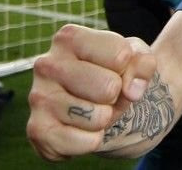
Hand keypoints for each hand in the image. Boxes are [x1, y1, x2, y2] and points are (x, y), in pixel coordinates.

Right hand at [27, 25, 155, 160]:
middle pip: (109, 87)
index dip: (128, 67)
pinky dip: (94, 140)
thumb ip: (143, 62)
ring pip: (98, 117)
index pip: (121, 56)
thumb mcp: (136, 57)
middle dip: (116, 95)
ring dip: (105, 118)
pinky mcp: (38, 130)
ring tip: (93, 108)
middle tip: (104, 94)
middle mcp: (46, 64)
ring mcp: (38, 97)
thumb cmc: (113, 72)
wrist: (95, 104)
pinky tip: (81, 127)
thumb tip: (131, 91)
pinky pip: (87, 143)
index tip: (115, 69)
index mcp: (68, 38)